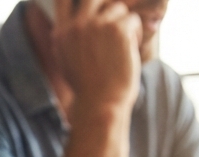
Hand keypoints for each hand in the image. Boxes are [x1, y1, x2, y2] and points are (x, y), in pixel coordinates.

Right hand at [51, 0, 142, 115]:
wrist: (100, 104)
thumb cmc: (88, 90)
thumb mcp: (67, 64)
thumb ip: (67, 41)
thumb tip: (71, 26)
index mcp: (62, 34)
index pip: (63, 0)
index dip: (76, 0)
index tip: (91, 6)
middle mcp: (77, 26)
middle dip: (107, 6)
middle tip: (116, 23)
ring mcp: (97, 25)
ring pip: (117, 8)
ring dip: (124, 24)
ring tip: (125, 45)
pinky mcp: (118, 29)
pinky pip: (132, 19)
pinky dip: (136, 33)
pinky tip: (131, 51)